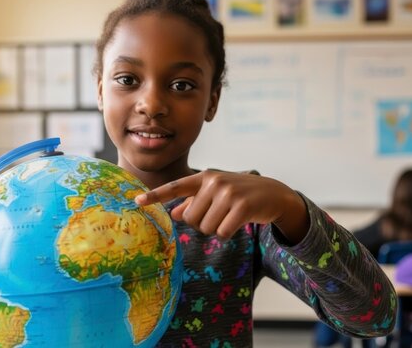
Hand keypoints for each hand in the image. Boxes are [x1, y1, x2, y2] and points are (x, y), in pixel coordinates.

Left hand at [135, 170, 308, 242]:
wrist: (274, 193)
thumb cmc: (240, 194)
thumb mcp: (216, 193)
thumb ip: (194, 202)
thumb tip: (173, 213)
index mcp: (204, 178)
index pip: (175, 187)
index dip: (155, 196)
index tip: (136, 202)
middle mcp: (214, 182)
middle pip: (191, 218)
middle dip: (203, 223)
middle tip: (219, 214)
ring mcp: (228, 193)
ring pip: (206, 227)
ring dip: (217, 228)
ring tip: (230, 216)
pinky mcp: (241, 206)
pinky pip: (222, 232)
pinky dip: (228, 233)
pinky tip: (238, 222)